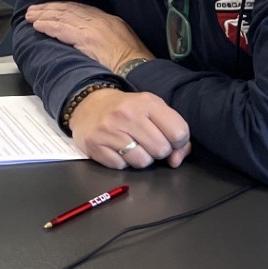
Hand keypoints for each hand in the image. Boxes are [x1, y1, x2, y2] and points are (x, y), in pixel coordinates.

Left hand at [25, 1, 153, 73]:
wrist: (140, 69)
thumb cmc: (134, 63)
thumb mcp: (122, 42)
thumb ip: (105, 36)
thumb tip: (89, 40)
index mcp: (109, 20)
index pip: (80, 9)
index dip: (62, 7)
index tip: (50, 7)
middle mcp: (100, 20)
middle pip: (69, 10)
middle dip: (49, 9)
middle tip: (34, 10)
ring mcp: (93, 28)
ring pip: (62, 17)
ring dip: (44, 16)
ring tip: (31, 17)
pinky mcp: (87, 38)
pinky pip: (62, 29)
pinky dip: (49, 26)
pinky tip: (38, 26)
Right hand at [68, 89, 191, 169]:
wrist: (89, 105)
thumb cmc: (128, 110)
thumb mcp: (154, 111)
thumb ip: (174, 132)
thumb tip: (176, 160)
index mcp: (147, 102)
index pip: (179, 133)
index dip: (178, 142)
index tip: (168, 139)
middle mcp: (127, 114)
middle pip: (161, 150)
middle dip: (158, 151)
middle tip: (148, 143)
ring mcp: (108, 129)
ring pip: (142, 162)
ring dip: (141, 159)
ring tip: (133, 147)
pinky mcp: (95, 144)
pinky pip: (121, 166)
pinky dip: (122, 162)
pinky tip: (117, 150)